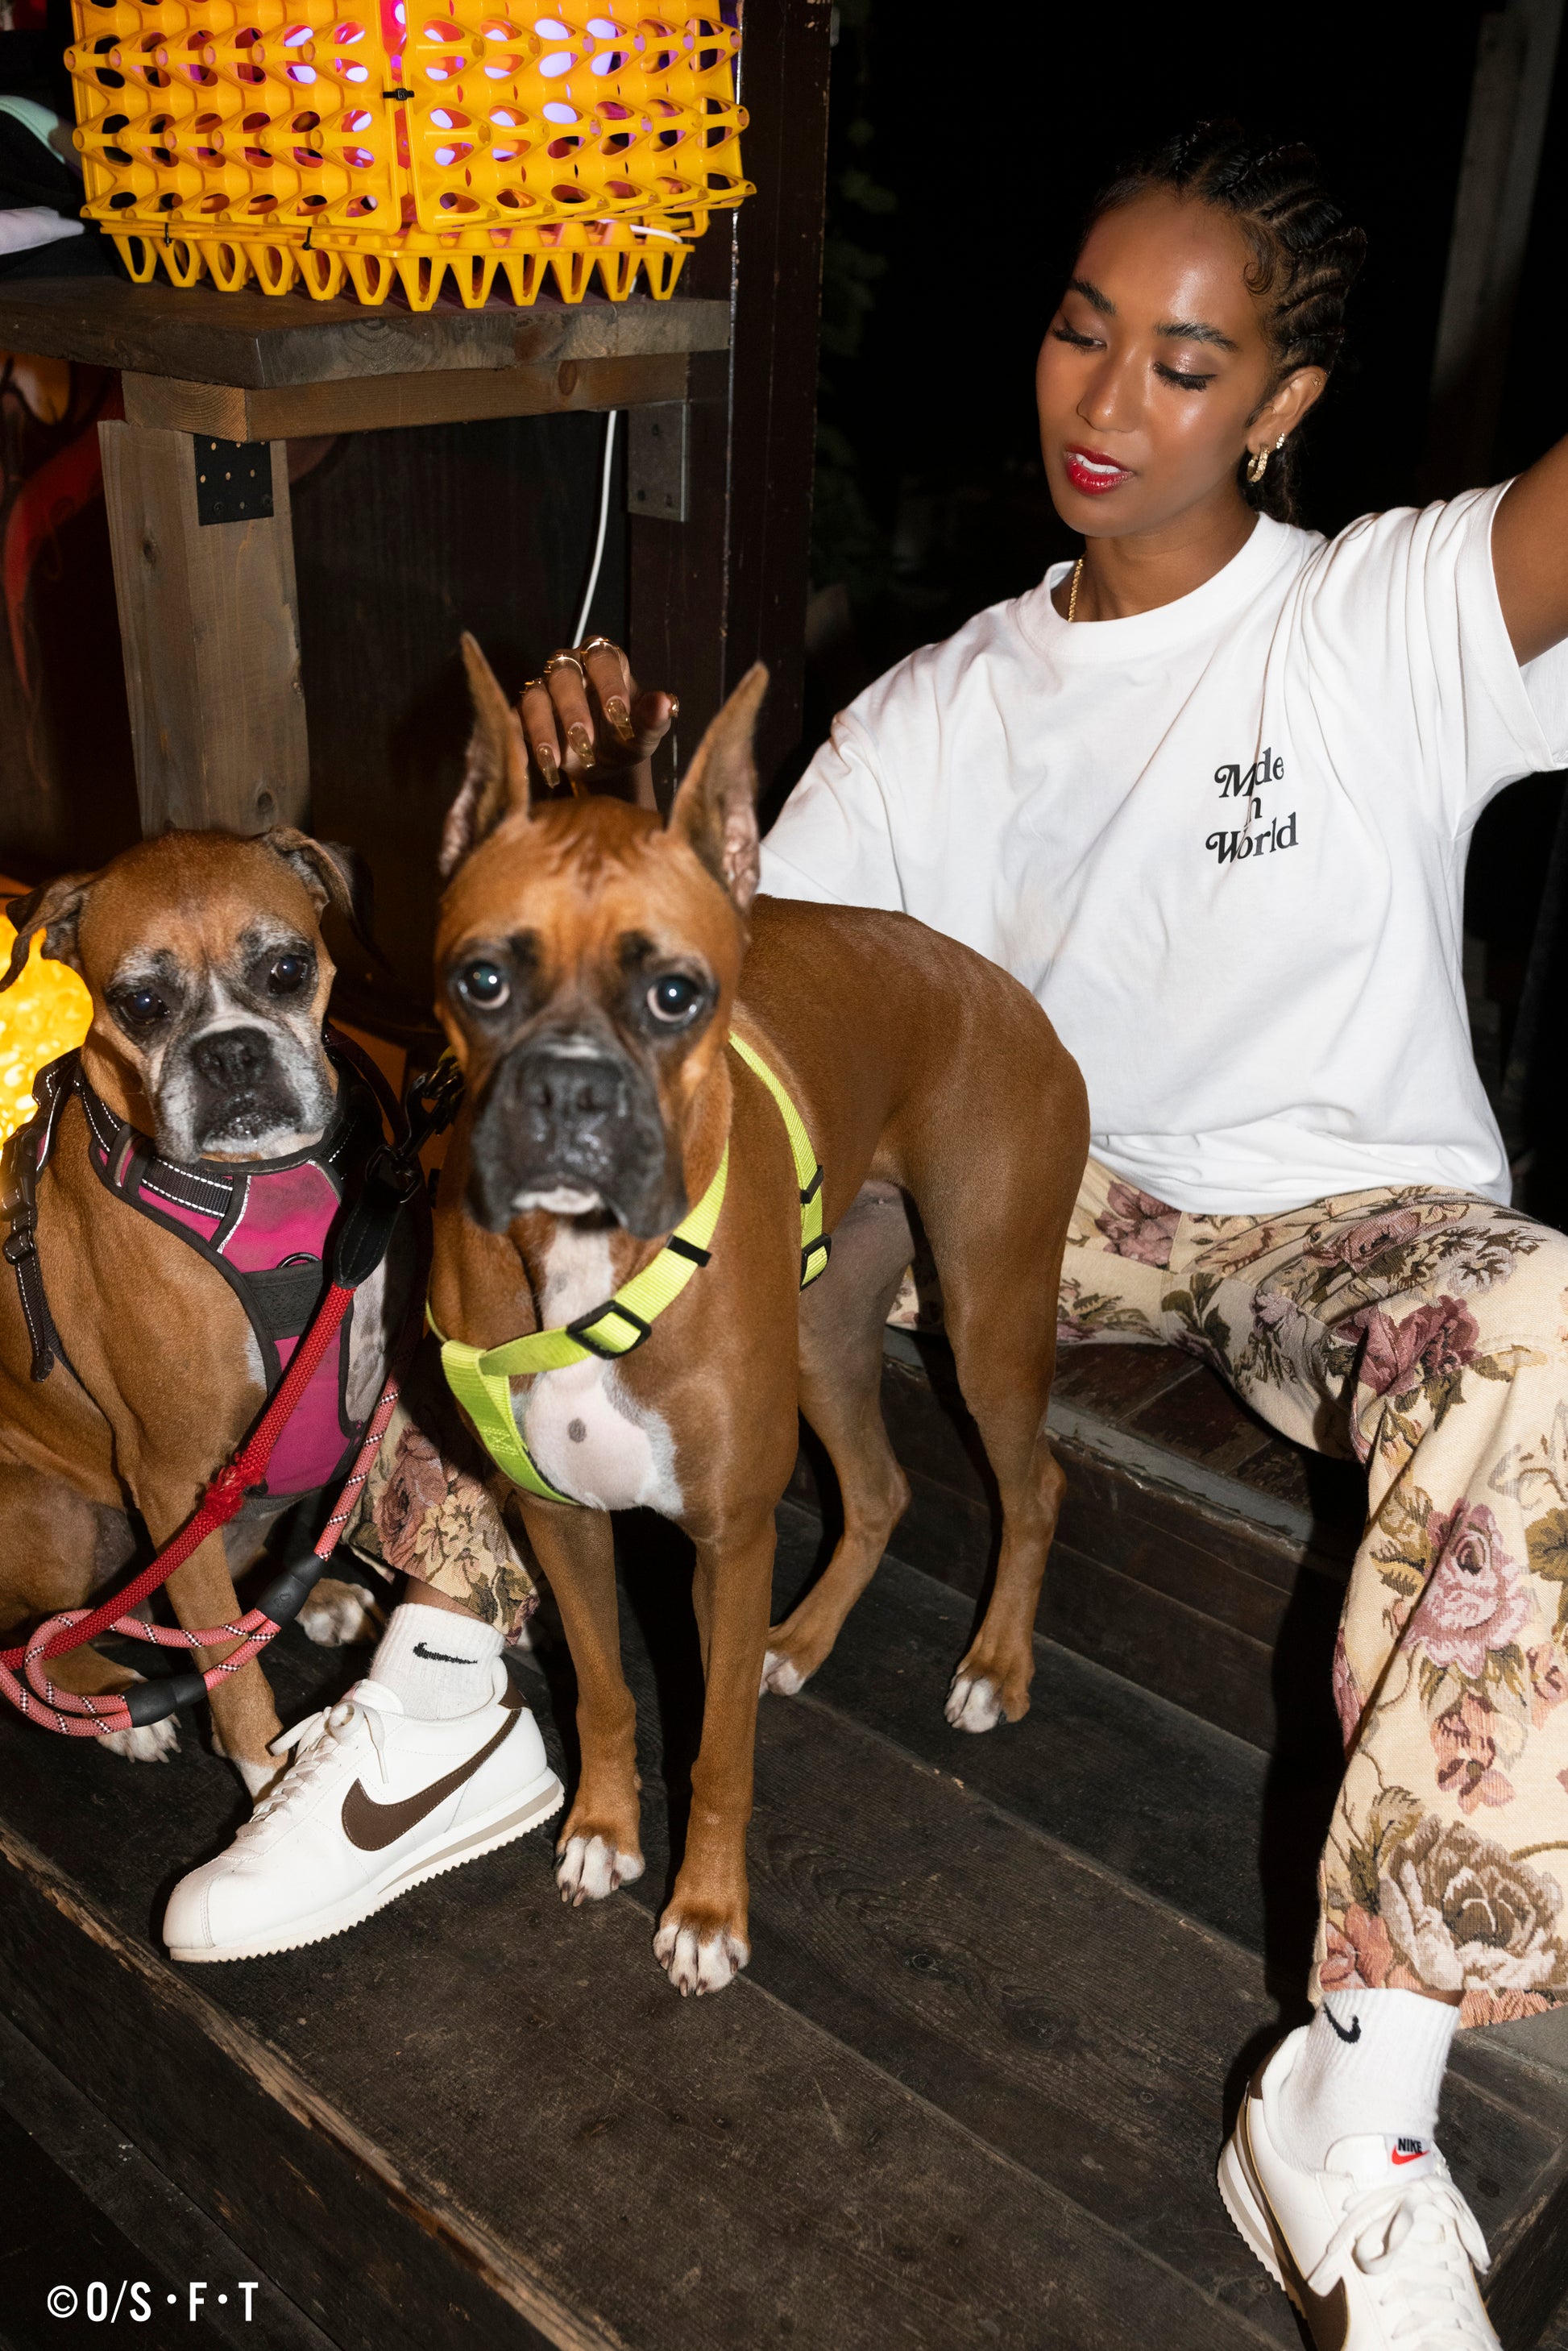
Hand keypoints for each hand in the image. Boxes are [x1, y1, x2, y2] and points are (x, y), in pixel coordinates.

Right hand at [518, 639, 676, 801]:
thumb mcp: (644, 734)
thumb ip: (653, 718)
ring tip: (555, 762)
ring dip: (543, 729)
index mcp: (605, 662)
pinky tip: (528, 765)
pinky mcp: (524, 715)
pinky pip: (514, 721)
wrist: (605, 765)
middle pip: (564, 674)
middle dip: (573, 709)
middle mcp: (571, 669)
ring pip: (535, 697)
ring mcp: (544, 690)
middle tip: (584, 741)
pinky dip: (519, 742)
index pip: (603, 659)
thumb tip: (667, 702)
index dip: (609, 684)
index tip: (619, 715)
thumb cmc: (626, 739)